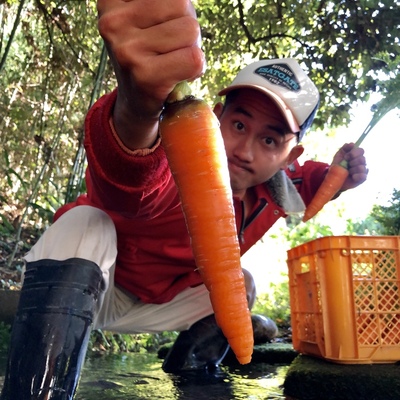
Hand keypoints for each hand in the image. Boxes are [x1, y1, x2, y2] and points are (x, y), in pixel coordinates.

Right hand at [97, 0, 204, 148]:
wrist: (135, 102)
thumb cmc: (147, 55)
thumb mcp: (142, 19)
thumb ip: (160, 3)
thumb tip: (183, 2)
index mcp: (110, 2)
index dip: (174, 8)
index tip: (161, 25)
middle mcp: (114, 23)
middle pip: (181, 4)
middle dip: (186, 26)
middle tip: (170, 48)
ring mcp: (128, 50)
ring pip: (191, 30)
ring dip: (192, 48)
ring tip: (174, 60)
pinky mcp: (146, 76)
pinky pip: (194, 59)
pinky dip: (197, 68)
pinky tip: (179, 74)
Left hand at [331, 143, 367, 191]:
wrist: (334, 178)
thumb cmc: (337, 166)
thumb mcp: (338, 156)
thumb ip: (344, 148)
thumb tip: (351, 143)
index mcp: (356, 155)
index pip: (361, 150)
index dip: (353, 153)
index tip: (346, 157)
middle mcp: (362, 162)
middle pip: (362, 159)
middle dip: (352, 162)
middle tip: (346, 165)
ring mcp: (363, 170)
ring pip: (362, 167)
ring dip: (352, 170)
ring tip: (347, 172)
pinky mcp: (362, 179)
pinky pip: (363, 176)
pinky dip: (356, 176)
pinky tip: (352, 176)